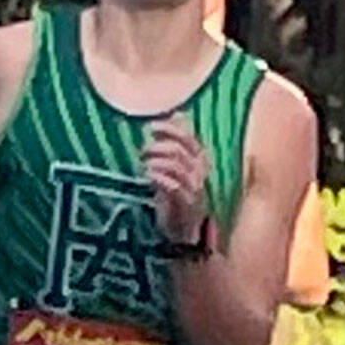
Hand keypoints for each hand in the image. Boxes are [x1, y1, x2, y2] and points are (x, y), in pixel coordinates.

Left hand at [143, 115, 209, 243]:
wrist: (185, 231)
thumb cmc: (177, 195)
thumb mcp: (177, 166)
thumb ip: (178, 142)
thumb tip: (177, 114)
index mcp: (200, 159)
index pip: (188, 137)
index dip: (170, 129)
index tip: (151, 127)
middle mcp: (200, 172)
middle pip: (180, 150)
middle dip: (158, 146)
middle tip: (143, 149)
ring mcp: (194, 188)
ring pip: (176, 165)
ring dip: (156, 160)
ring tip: (143, 163)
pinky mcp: (185, 203)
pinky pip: (174, 185)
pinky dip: (159, 176)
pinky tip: (148, 175)